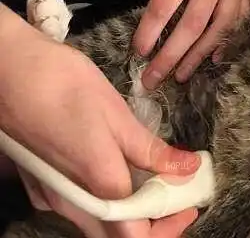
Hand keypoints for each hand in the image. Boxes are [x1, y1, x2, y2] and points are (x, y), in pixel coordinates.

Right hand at [0, 6, 199, 237]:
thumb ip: (150, 149)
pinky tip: (121, 172)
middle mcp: (69, 202)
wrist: (10, 70)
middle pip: (115, 235)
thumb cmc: (63, 83)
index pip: (135, 234)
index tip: (190, 204)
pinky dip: (106, 200)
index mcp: (94, 184)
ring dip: (129, 213)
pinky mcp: (41, 185)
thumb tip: (188, 168)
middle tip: (177, 197)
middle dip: (152, 223)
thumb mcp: (115, 111)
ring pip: (96, 223)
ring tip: (156, 182)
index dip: (168, 225)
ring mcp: (50, 196)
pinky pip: (79, 207)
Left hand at [133, 0, 248, 88]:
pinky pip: (237, 24)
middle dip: (170, 55)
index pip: (164, 6)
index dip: (150, 32)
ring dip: (197, 56)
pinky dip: (225, 44)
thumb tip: (152, 37)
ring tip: (180, 77)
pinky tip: (213, 61)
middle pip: (191, 24)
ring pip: (217, 29)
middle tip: (153, 80)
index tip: (138, 53)